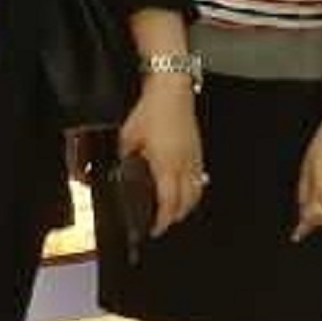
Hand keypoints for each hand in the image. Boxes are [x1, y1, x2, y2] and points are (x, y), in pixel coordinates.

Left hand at [118, 75, 205, 238]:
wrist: (172, 90)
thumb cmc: (151, 110)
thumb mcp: (128, 135)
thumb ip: (126, 156)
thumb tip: (122, 167)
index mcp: (166, 165)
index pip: (168, 202)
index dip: (163, 221)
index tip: (155, 230)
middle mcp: (183, 165)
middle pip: (186, 202)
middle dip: (175, 217)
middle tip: (163, 223)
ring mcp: (194, 157)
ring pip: (196, 191)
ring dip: (187, 205)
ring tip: (175, 211)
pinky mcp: (198, 149)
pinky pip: (199, 177)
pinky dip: (194, 189)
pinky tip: (186, 189)